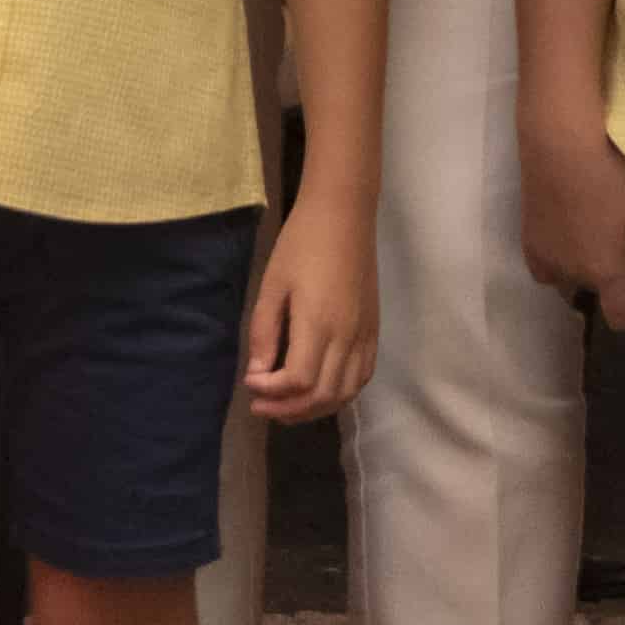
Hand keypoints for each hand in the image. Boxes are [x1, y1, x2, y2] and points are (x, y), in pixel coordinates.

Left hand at [244, 194, 380, 420]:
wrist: (344, 216)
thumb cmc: (301, 244)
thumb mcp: (272, 285)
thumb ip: (264, 332)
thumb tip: (258, 373)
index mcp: (319, 323)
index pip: (298, 381)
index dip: (271, 392)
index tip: (251, 381)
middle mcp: (347, 336)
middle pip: (322, 396)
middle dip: (287, 409)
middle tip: (260, 405)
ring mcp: (365, 335)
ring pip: (345, 393)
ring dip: (314, 409)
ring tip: (286, 406)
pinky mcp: (373, 330)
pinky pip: (362, 377)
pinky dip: (340, 394)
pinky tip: (318, 390)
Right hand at [518, 112, 624, 332]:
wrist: (558, 146)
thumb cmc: (610, 180)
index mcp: (605, 274)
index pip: (620, 318)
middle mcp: (572, 276)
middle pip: (594, 295)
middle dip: (607, 284)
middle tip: (622, 254)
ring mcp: (546, 260)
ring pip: (565, 283)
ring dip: (580, 272)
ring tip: (593, 244)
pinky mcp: (527, 240)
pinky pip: (543, 268)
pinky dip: (556, 261)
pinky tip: (566, 237)